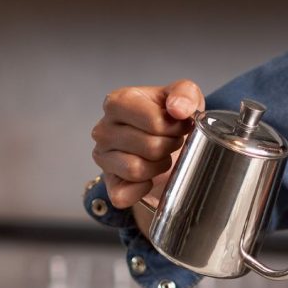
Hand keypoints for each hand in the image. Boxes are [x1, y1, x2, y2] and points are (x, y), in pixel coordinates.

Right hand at [91, 80, 203, 210]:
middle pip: (150, 147)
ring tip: (162, 156)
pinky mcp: (108, 183)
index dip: (174, 127)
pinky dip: (143, 189)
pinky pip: (124, 194)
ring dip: (159, 166)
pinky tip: (150, 177)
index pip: (153, 121)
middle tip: (171, 142)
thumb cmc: (169, 117)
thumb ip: (185, 93)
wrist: (163, 142)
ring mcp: (102, 157)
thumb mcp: (183, 96)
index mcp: (117, 102)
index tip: (178, 125)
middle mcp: (103, 129)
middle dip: (169, 147)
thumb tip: (178, 109)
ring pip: (137, 170)